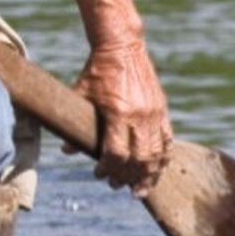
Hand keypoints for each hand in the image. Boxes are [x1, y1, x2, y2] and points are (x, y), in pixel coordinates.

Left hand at [76, 38, 171, 191]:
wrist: (122, 46)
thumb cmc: (96, 70)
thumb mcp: (80, 93)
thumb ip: (74, 122)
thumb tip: (66, 150)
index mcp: (118, 112)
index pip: (116, 152)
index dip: (108, 168)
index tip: (100, 175)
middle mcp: (140, 115)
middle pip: (138, 158)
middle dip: (127, 177)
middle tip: (116, 186)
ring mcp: (154, 113)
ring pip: (156, 154)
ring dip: (148, 175)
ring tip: (139, 189)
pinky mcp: (162, 109)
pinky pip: (167, 140)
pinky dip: (163, 158)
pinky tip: (157, 170)